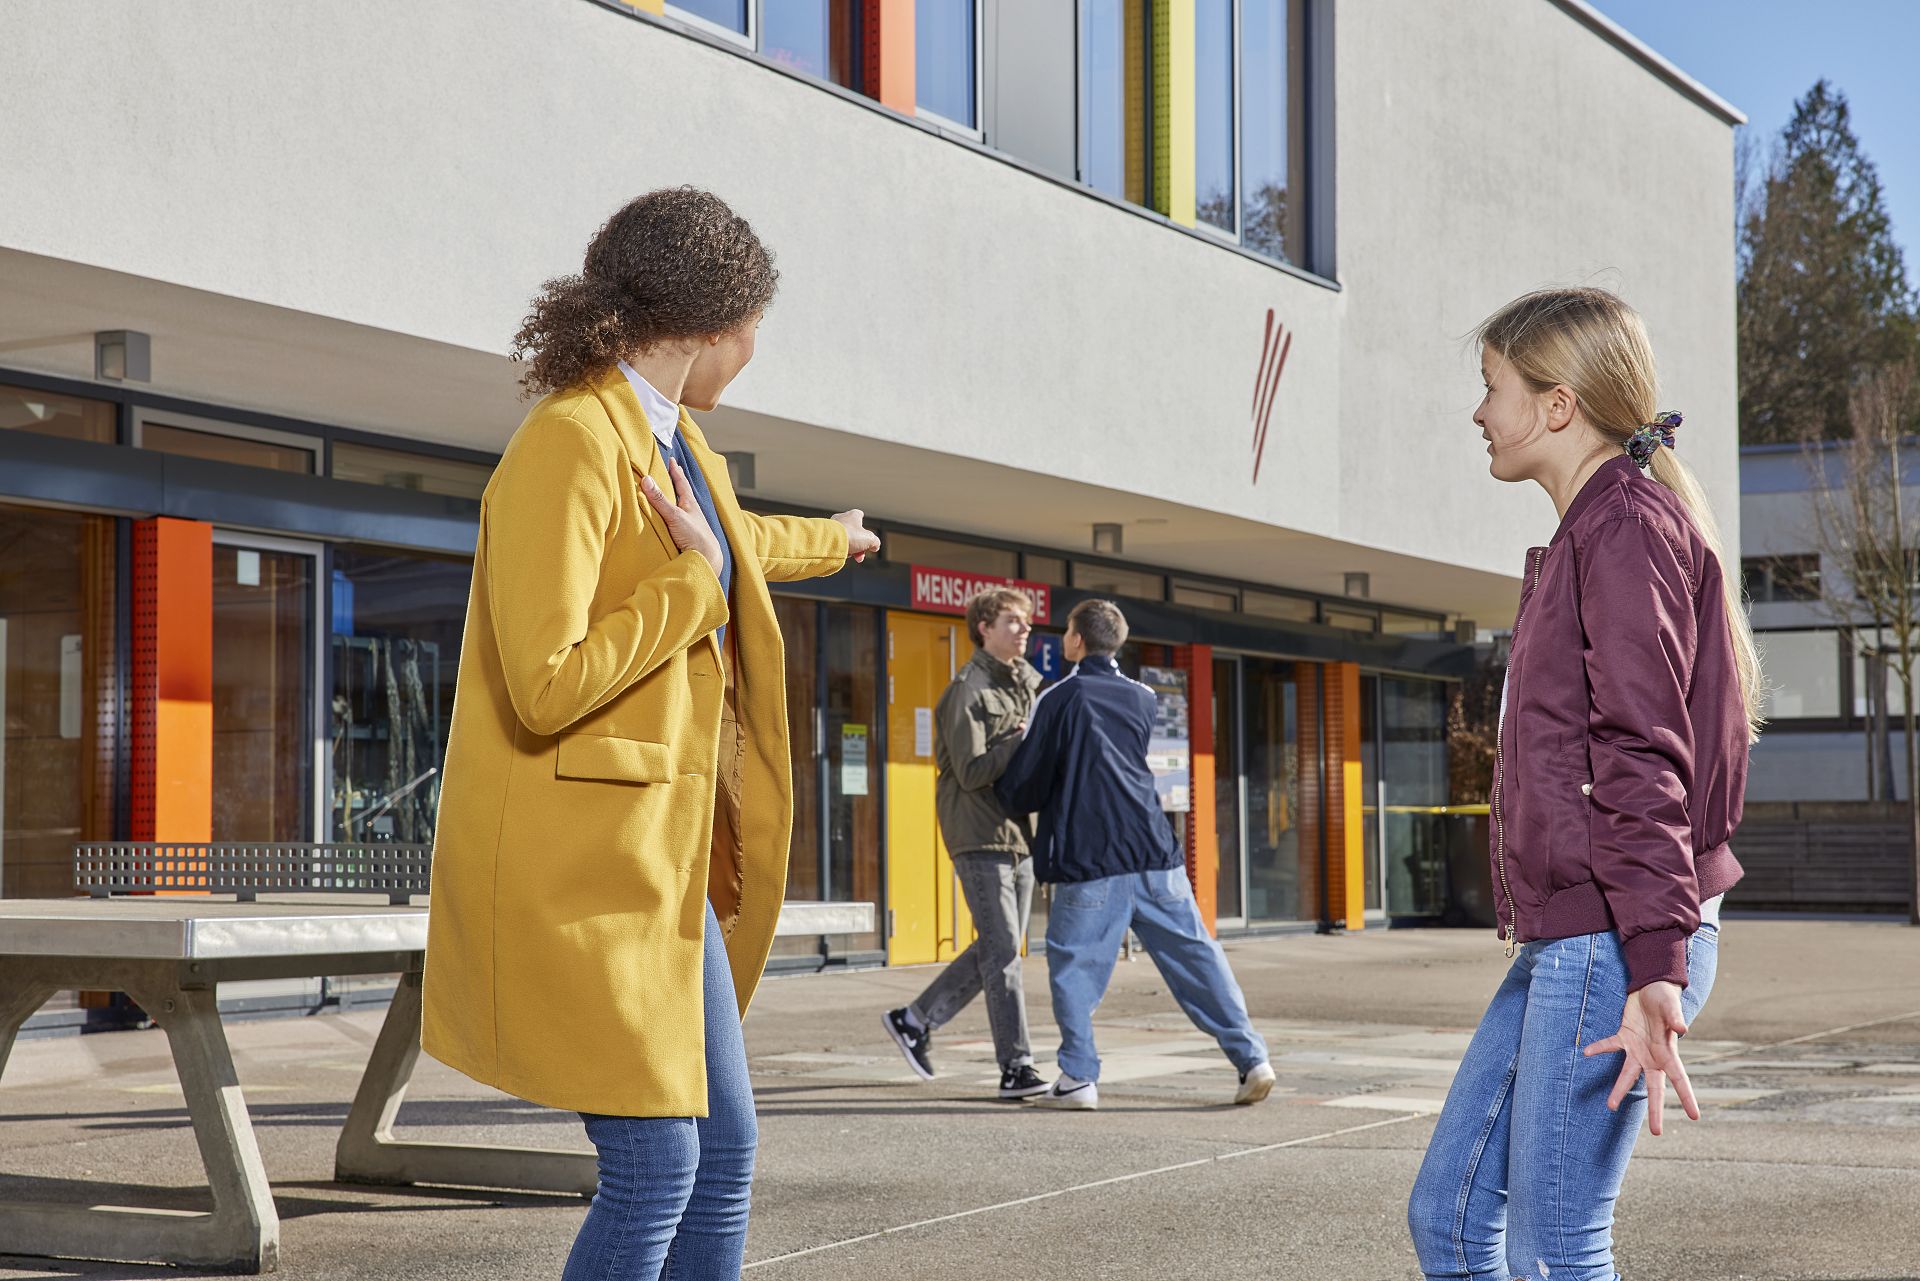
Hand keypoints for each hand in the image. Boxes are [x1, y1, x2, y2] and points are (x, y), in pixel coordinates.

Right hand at [641, 460, 724, 576]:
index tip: (672, 460)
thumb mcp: (675, 515)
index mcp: (690, 504)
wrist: (707, 559)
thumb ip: (660, 500)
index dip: (675, 471)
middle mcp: (691, 513)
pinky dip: (673, 516)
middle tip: (673, 472)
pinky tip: (671, 519)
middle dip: (677, 483)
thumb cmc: (694, 536)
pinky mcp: (687, 537)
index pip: (682, 483)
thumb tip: (646, 479)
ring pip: (681, 508)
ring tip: (671, 493)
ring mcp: (690, 525)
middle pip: (683, 494)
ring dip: (675, 500)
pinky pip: (678, 521)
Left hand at [833, 509, 880, 562]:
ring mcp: (832, 527)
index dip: (864, 525)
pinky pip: (835, 543)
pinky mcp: (825, 535)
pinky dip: (840, 549)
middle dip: (859, 545)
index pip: (859, 515)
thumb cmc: (850, 536)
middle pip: (853, 532)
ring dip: (850, 548)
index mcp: (852, 515)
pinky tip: (841, 554)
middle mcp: (841, 518)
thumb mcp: (870, 540)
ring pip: (845, 539)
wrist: (829, 542)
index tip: (866, 532)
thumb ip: (875, 542)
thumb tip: (875, 546)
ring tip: (851, 555)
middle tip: (861, 555)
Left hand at [1583, 980, 1697, 1134]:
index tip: (1695, 1117)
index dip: (1687, 1097)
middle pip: (1654, 1088)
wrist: (1651, 987)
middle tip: (1657, 1132)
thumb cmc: (1666, 998)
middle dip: (1655, 1109)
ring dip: (1620, 1089)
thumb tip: (1683, 1029)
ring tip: (1611, 1106)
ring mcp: (1638, 1049)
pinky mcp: (1624, 1037)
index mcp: (1669, 1053)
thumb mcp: (1672, 1006)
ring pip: (1628, 1075)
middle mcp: (1654, 1057)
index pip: (1680, 1080)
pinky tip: (1587, 1051)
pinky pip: (1611, 1045)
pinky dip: (1600, 1048)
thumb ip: (1676, 1018)